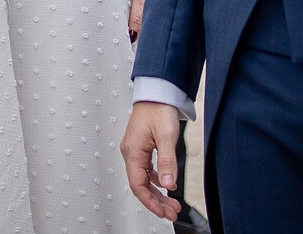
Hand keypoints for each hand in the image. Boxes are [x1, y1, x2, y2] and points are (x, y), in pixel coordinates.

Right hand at [119, 103, 183, 221]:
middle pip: (140, 185)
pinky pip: (146, 170)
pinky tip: (167, 183)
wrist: (157, 91)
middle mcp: (130, 152)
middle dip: (156, 201)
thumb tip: (169, 184)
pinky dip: (156, 180)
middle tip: (171, 211)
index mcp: (133, 151)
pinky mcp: (141, 147)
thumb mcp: (167, 136)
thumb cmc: (158, 108)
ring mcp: (135, 150)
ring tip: (171, 202)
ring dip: (157, 192)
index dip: (150, 202)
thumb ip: (167, 162)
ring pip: (143, 179)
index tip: (163, 212)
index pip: (138, 185)